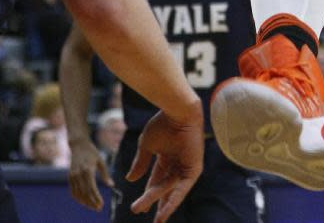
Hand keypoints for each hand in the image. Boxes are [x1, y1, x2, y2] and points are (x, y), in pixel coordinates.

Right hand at [68, 139, 113, 211]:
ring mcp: (73, 176)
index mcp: (87, 170)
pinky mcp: (70, 177)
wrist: (78, 145)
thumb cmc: (92, 152)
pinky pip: (73, 191)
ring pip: (78, 194)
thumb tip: (111, 185)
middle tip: (98, 208)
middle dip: (91, 203)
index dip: (96, 198)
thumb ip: (105, 174)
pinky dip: (78, 198)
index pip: (91, 189)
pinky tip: (84, 201)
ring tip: (92, 206)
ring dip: (85, 202)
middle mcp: (79, 174)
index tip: (101, 205)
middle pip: (85, 193)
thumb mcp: (101, 161)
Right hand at [125, 104, 203, 221]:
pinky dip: (173, 202)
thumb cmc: (162, 123)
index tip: (138, 207)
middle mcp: (177, 163)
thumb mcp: (147, 145)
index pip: (155, 179)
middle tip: (140, 212)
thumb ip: (140, 162)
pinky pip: (182, 190)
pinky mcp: (193, 170)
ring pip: (171, 191)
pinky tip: (164, 213)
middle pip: (163, 187)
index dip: (147, 193)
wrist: (178, 111)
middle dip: (152, 201)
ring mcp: (185, 167)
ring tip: (156, 221)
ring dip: (162, 205)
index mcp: (166, 156)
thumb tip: (130, 180)